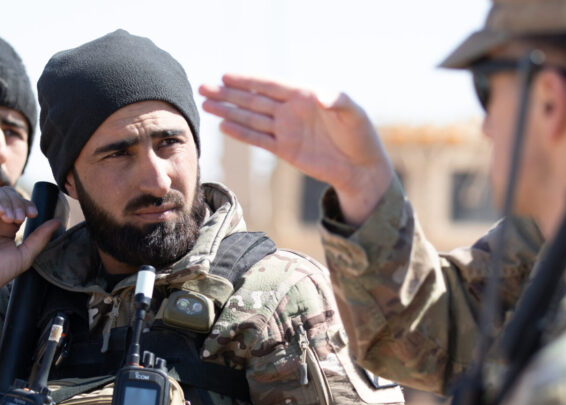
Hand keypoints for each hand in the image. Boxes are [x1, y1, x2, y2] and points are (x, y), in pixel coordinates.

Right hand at [0, 185, 61, 311]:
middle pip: (8, 193)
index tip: (33, 214)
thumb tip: (57, 222)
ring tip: (10, 218)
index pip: (19, 202)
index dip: (27, 204)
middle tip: (20, 218)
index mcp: (7, 224)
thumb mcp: (24, 255)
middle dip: (18, 202)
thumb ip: (40, 238)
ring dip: (6, 201)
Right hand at [199, 74, 393, 225]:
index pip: (270, 86)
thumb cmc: (361, 136)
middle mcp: (291, 111)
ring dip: (229, 111)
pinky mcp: (285, 150)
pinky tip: (224, 126)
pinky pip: (259, 139)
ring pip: (252, 118)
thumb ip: (337, 101)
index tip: (225, 76)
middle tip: (204, 87)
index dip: (248, 81)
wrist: (361, 168)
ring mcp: (286, 130)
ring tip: (207, 104)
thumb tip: (320, 95)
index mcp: (304, 96)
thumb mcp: (354, 113)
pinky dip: (242, 133)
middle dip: (229, 94)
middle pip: (254, 100)